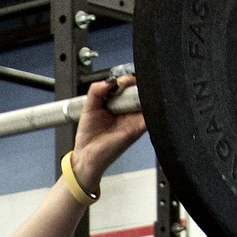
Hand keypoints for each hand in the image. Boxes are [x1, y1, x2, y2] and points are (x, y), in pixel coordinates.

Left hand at [69, 76, 145, 195]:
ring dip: (142, 92)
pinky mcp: (137, 129)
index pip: (129, 87)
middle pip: (139, 92)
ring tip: (130, 89)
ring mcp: (134, 120)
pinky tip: (139, 100)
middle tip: (125, 83)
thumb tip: (111, 80)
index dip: (126, 80)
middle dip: (134, 84)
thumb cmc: (89, 136)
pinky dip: (149, 107)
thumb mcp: (89, 106)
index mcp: (118, 106)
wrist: (86, 156)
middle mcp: (128, 112)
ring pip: (147, 101)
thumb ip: (97, 90)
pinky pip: (149, 116)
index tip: (120, 80)